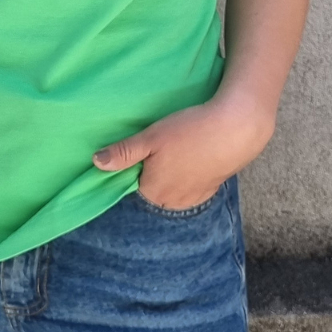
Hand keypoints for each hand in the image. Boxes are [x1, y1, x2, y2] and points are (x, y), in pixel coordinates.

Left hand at [91, 94, 274, 209]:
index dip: (134, 166)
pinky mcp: (212, 188)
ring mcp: (195, 197)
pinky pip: (191, 184)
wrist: (235, 129)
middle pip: (153, 188)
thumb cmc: (189, 131)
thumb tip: (96, 163)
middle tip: (160, 145)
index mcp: (153, 192)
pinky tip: (193, 153)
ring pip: (173, 187)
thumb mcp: (151, 138)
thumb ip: (123, 153)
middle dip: (153, 171)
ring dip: (172, 172)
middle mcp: (173, 202)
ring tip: (177, 147)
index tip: (141, 148)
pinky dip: (189, 172)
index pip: (132, 184)